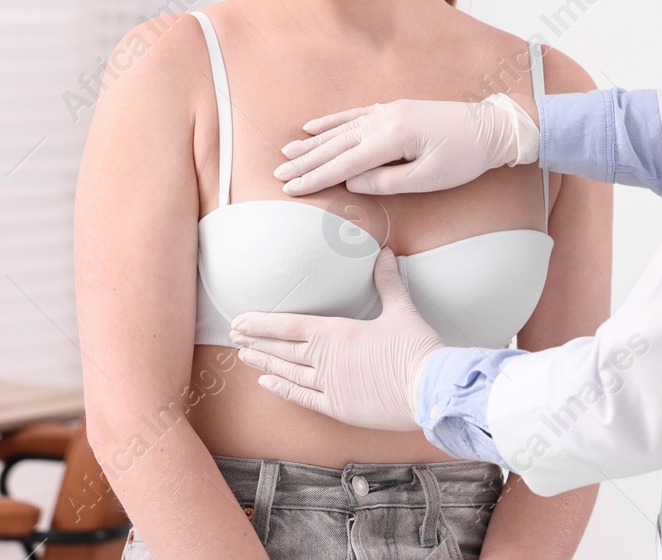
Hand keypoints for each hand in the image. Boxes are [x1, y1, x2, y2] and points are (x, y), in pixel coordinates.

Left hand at [229, 247, 445, 431]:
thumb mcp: (401, 310)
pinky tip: (268, 384)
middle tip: (233, 335)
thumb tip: (385, 254)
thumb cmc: (416, 349)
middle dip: (255, 341)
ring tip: (244, 356)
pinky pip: (302, 398)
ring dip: (264, 363)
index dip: (261, 323)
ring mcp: (329, 386)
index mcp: (336, 333)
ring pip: (287, 373)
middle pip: (281, 349)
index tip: (239, 320)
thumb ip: (387, 282)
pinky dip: (283, 390)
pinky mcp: (338, 407)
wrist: (428, 389)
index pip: (288, 325)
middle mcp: (325, 360)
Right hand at [274, 94, 538, 195]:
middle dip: (306, 161)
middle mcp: (384, 119)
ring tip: (287, 151)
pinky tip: (314, 126)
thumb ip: (387, 181)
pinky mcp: (394, 109)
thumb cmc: (464, 157)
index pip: (344, 162)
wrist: (491, 128)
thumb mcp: (429, 178)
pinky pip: (354, 115)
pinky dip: (332, 121)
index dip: (315, 177)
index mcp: (392, 137)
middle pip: (336, 144)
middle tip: (278, 174)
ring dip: (312, 141)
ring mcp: (388, 110)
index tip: (290, 188)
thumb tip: (353, 182)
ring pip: (341, 128)